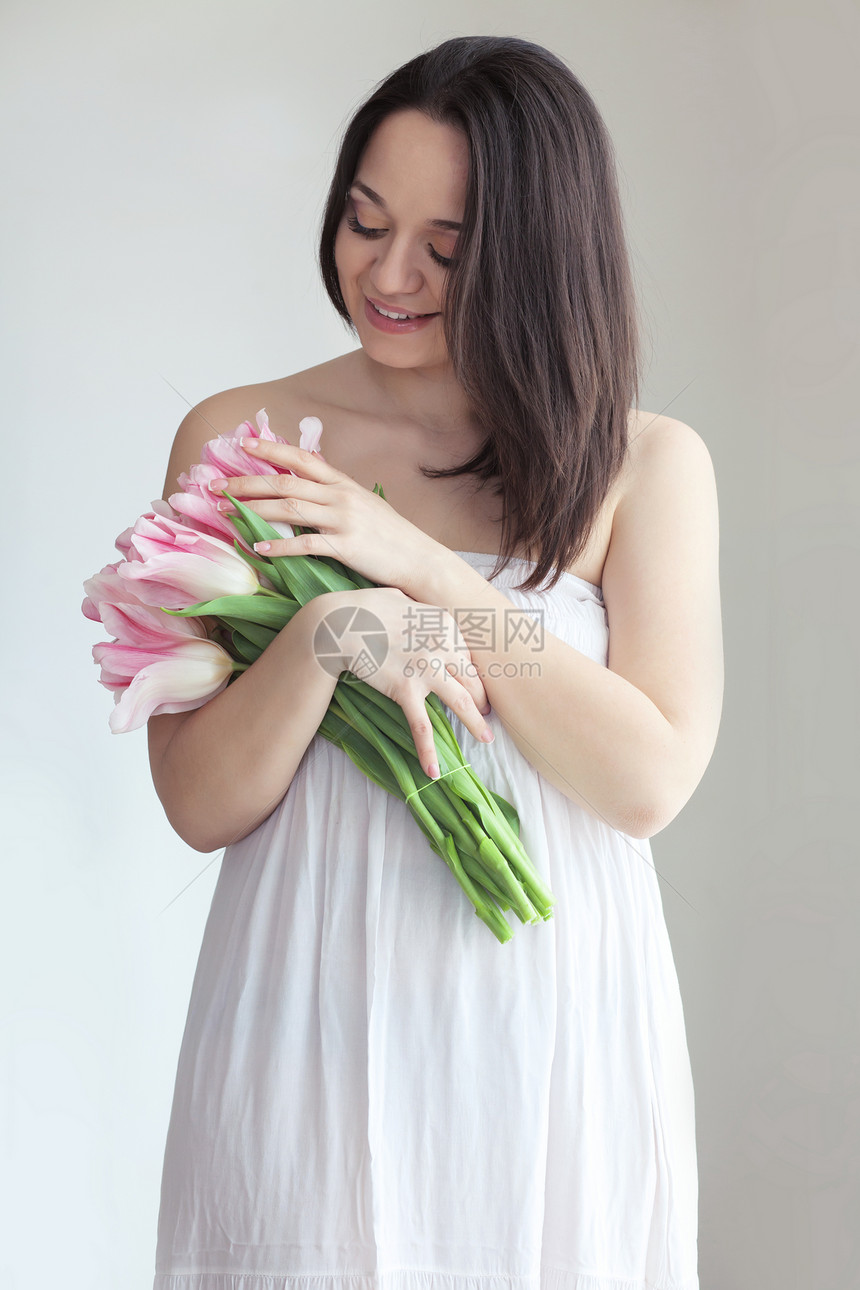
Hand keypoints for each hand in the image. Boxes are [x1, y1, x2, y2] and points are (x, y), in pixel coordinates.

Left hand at [208, 436, 440, 595]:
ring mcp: (343, 521)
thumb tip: (309, 483)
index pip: (301, 460)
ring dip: (255, 510)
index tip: (243, 445)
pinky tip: (259, 549)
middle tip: (217, 486)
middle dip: (248, 483)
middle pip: (286, 484)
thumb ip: (336, 493)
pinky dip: (280, 546)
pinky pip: (306, 544)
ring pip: (290, 509)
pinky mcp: (346, 547)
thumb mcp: (365, 505)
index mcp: (343, 484)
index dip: (271, 450)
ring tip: (228, 512)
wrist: (419, 559)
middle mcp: (341, 497)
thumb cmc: (391, 536)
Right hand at [318, 586, 493, 779]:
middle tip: (486, 712)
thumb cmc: (366, 608)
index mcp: (445, 624)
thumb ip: (423, 612)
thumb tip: (427, 619)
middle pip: (472, 679)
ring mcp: (426, 670)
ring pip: (461, 702)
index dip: (470, 672)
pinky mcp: (405, 690)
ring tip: (487, 738)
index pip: (466, 654)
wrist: (339, 624)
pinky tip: (433, 771)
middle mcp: (443, 646)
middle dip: (482, 698)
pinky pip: (421, 727)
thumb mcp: (404, 600)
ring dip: (476, 723)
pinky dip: (428, 751)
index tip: (471, 683)